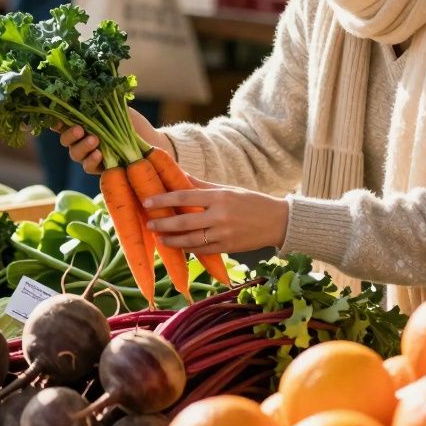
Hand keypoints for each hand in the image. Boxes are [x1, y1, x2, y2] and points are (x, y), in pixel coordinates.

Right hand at [57, 107, 168, 174]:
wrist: (150, 140)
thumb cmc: (130, 120)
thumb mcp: (115, 107)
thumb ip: (99, 100)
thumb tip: (87, 84)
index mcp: (81, 123)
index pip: (61, 123)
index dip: (55, 121)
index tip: (57, 118)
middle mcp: (82, 139)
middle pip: (65, 139)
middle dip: (70, 134)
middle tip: (80, 129)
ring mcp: (89, 155)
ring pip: (75, 154)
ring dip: (82, 147)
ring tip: (94, 140)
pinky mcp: (100, 169)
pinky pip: (89, 167)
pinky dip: (91, 161)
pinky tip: (99, 154)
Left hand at [144, 180, 288, 253]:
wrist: (277, 221)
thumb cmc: (250, 202)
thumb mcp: (227, 189)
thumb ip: (202, 185)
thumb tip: (180, 175)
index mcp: (219, 197)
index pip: (185, 196)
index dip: (164, 199)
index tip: (147, 202)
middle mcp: (220, 215)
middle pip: (184, 220)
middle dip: (163, 223)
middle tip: (149, 224)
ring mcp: (223, 234)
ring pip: (190, 239)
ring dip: (172, 240)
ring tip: (159, 238)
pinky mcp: (227, 248)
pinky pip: (202, 250)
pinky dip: (188, 248)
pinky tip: (178, 246)